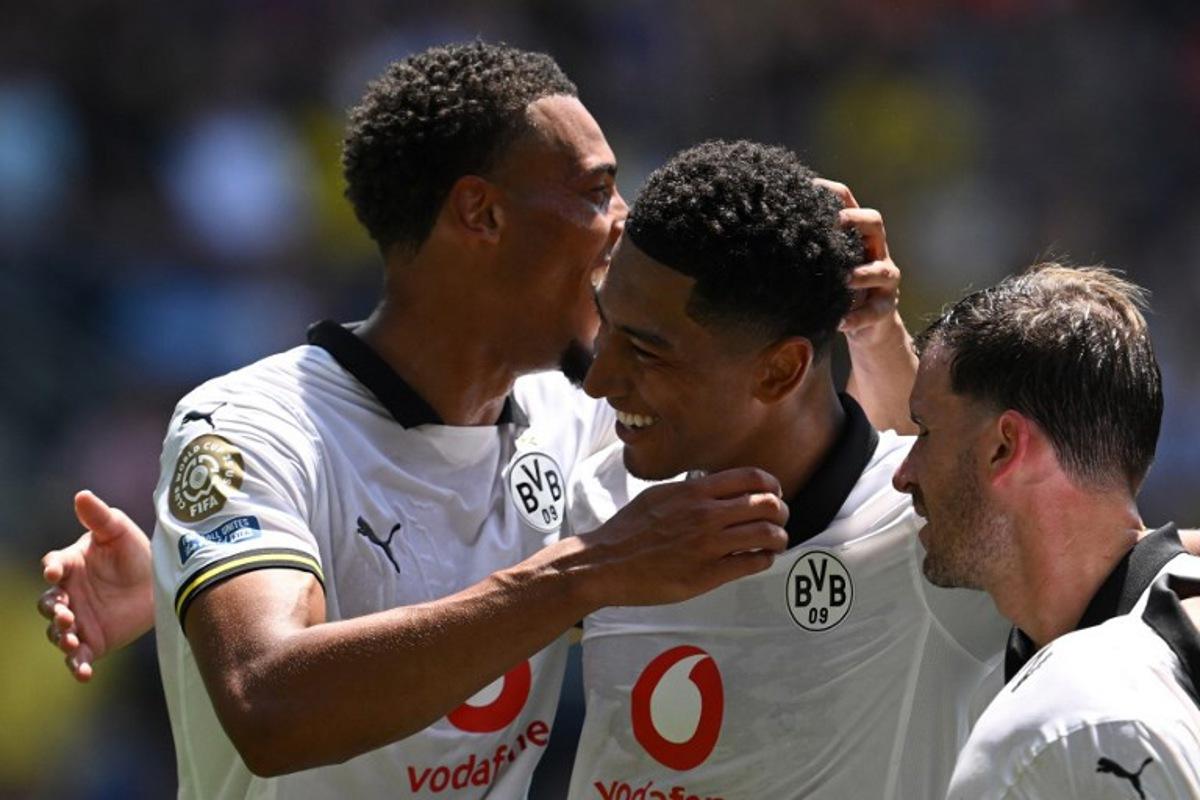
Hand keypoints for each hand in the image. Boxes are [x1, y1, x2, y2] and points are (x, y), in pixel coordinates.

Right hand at [37, 491, 154, 680]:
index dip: (52, 569)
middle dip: (53, 609)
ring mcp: (78, 619)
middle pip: (49, 603)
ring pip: (57, 631)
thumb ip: (100, 517)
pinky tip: (83, 673)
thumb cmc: (136, 551)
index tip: (56, 573)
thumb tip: (82, 495)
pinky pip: (78, 656)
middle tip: (65, 612)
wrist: (162, 582)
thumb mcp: (120, 531)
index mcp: (70, 565)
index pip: (53, 566)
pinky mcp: (92, 641)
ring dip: (60, 636)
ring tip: (70, 637)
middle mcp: (68, 593)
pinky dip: (76, 665)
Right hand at [579, 467, 788, 606]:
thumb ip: (691, 490)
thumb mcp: (660, 495)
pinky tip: (758, 559)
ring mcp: (709, 545)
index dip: (772, 486)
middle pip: (768, 504)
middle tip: (778, 520)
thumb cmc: (628, 531)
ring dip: (779, 538)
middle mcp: (707, 514)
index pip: (753, 478)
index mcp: (695, 491)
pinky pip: (753, 563)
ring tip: (774, 543)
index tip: (773, 494)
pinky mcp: (708, 574)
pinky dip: (764, 560)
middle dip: (781, 512)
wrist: (605, 563)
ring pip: (768, 534)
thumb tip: (715, 487)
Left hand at [814, 179, 903, 343]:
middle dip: (855, 219)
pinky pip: (873, 311)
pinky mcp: (884, 308)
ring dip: (861, 274)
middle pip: (874, 222)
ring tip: (844, 279)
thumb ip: (808, 249)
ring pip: (881, 270)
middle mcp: (875, 251)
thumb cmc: (838, 288)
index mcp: (857, 235)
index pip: (848, 203)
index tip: (807, 186)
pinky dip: (856, 316)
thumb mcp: (825, 264)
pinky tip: (840, 321)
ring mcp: (885, 279)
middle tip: (834, 223)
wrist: (868, 325)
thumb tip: (766, 233)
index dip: (830, 192)